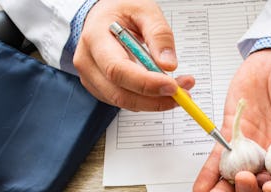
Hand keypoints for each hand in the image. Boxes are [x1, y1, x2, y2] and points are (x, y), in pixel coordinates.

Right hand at [73, 0, 194, 110]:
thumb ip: (159, 35)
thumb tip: (168, 65)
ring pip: (124, 102)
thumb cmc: (121, 10)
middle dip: (155, 99)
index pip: (117, 69)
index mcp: (95, 38)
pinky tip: (161, 89)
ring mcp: (92, 78)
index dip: (146, 83)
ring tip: (178, 88)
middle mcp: (88, 62)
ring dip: (154, 102)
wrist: (103, 15)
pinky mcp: (100, 88)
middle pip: (120, 93)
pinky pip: (125, 102)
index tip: (172, 86)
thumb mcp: (144, 10)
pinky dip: (147, 100)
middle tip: (182, 93)